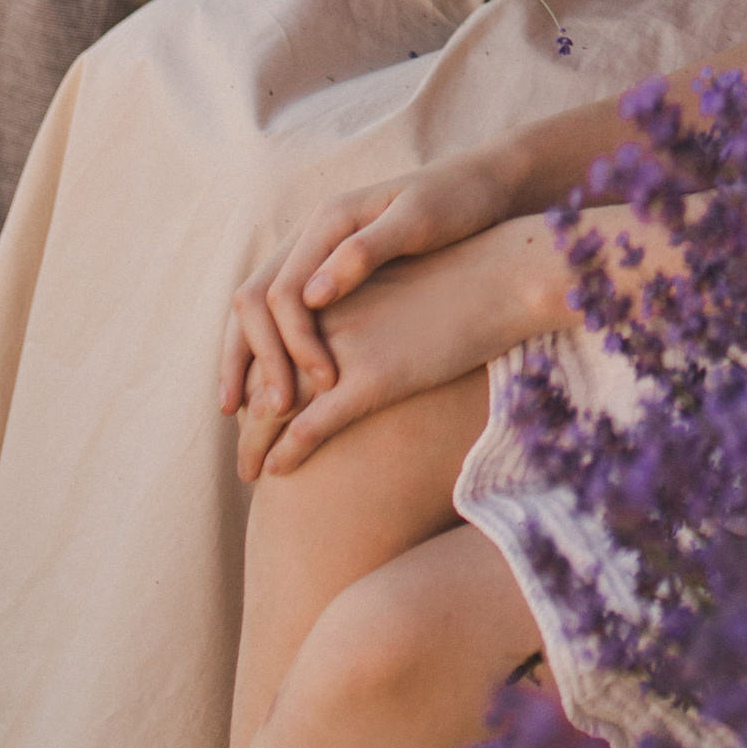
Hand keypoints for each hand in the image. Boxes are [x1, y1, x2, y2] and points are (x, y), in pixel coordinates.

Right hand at [220, 152, 526, 426]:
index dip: (290, 345)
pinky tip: (276, 385)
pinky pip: (285, 313)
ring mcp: (320, 254)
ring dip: (247, 359)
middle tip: (258, 418)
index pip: (280, 292)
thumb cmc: (460, 203)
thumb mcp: (420, 222)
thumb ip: (364, 253)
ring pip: (258, 309)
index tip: (318, 388)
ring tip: (241, 414)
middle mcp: (313, 236)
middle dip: (249, 360)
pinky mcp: (334, 273)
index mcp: (328, 221)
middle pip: (254, 301)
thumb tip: (310, 297)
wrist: (485, 185)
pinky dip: (270, 349)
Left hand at [234, 218, 570, 479]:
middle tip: (241, 450)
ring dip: (255, 442)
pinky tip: (277, 470)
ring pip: (275, 403)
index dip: (247, 372)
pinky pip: (311, 424)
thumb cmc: (463, 280)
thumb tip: (351, 339)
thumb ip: (365, 307)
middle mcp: (327, 315)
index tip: (241, 406)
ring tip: (249, 471)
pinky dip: (288, 450)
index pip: (267, 333)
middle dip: (244, 416)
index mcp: (330, 287)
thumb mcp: (398, 285)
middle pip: (262, 370)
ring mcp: (346, 348)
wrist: (505, 276)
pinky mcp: (373, 380)